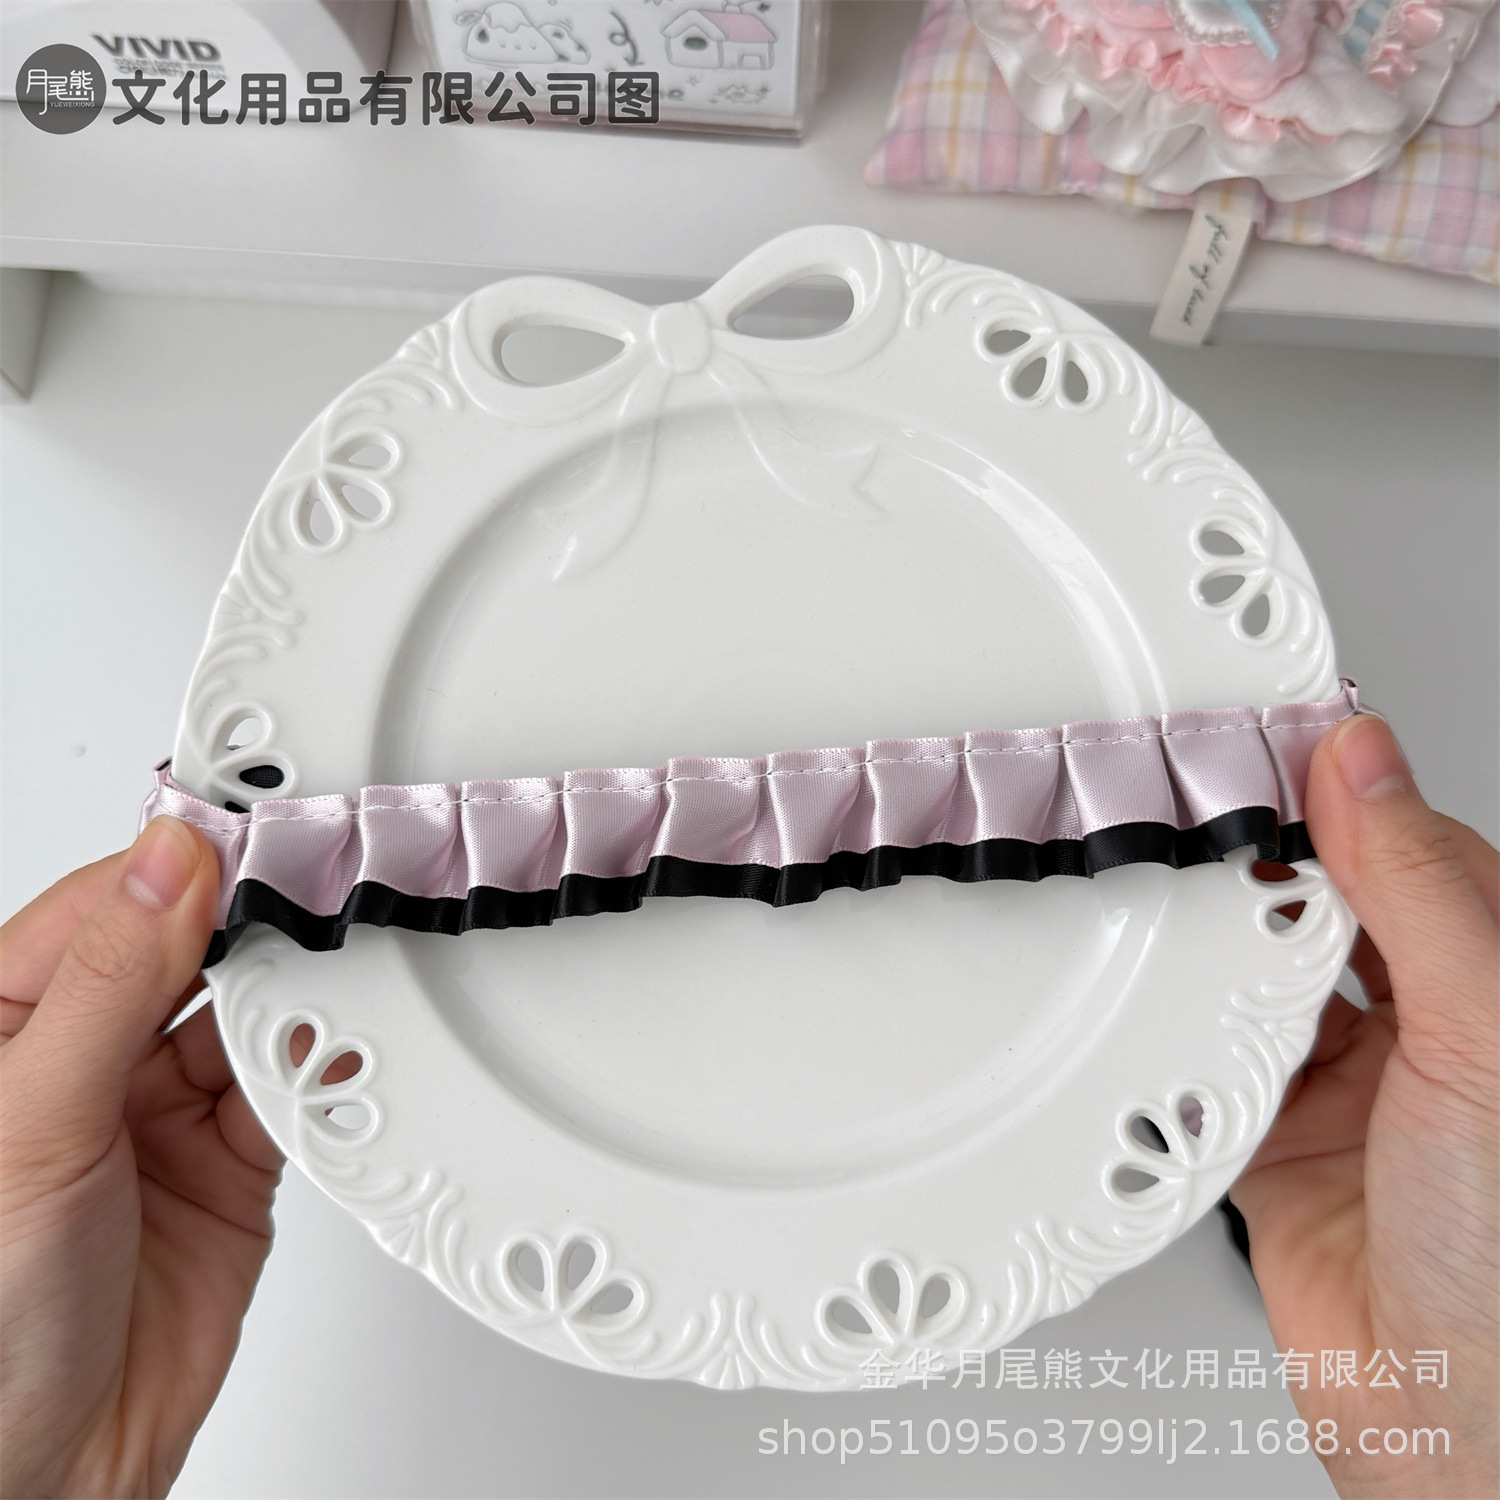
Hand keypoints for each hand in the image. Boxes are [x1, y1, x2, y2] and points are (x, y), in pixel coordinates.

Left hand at [1, 817, 281, 1498]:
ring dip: (298, 1000)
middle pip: (189, 954)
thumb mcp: (31, 1122)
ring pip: (249, 1018)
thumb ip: (112, 984)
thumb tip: (166, 861)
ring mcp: (157, 1116)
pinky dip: (328, 1073)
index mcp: (4, 1031)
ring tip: (345, 969)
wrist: (41, 1480)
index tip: (253, 828)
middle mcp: (80, 1065)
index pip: (106, 909)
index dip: (180, 864)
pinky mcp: (229, 1169)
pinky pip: (292, 1093)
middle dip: (254, 926)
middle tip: (322, 887)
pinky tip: (346, 1052)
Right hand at [1232, 714, 1497, 1498]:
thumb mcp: (1486, 1037)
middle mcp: (1428, 1032)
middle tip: (1194, 830)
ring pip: (1254, 983)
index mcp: (1496, 983)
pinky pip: (1206, 1072)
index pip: (1405, 848)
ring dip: (1212, 966)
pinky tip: (1164, 1034)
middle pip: (1317, 910)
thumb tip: (1366, 760)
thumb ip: (1419, 890)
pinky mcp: (1274, 1148)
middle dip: (1255, 876)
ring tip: (1176, 934)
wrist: (1454, 1426)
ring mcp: (1349, 1090)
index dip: (1335, 794)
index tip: (1263, 746)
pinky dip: (1176, 1055)